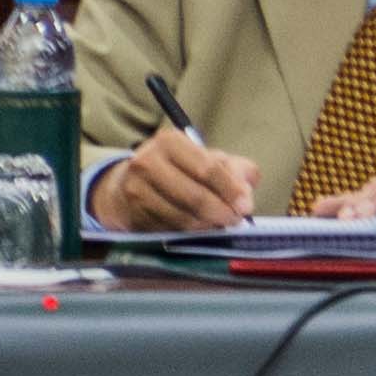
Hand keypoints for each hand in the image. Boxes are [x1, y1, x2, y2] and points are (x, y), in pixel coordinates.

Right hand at [89, 126, 258, 232]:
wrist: (129, 182)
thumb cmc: (178, 169)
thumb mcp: (207, 159)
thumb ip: (234, 169)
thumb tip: (246, 192)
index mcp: (169, 142)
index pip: (207, 169)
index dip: (230, 190)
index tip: (246, 206)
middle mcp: (147, 162)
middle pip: (194, 196)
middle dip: (221, 212)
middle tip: (235, 220)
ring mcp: (136, 190)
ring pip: (182, 217)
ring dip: (206, 226)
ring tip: (219, 224)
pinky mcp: (133, 214)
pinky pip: (169, 230)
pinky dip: (189, 233)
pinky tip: (198, 229)